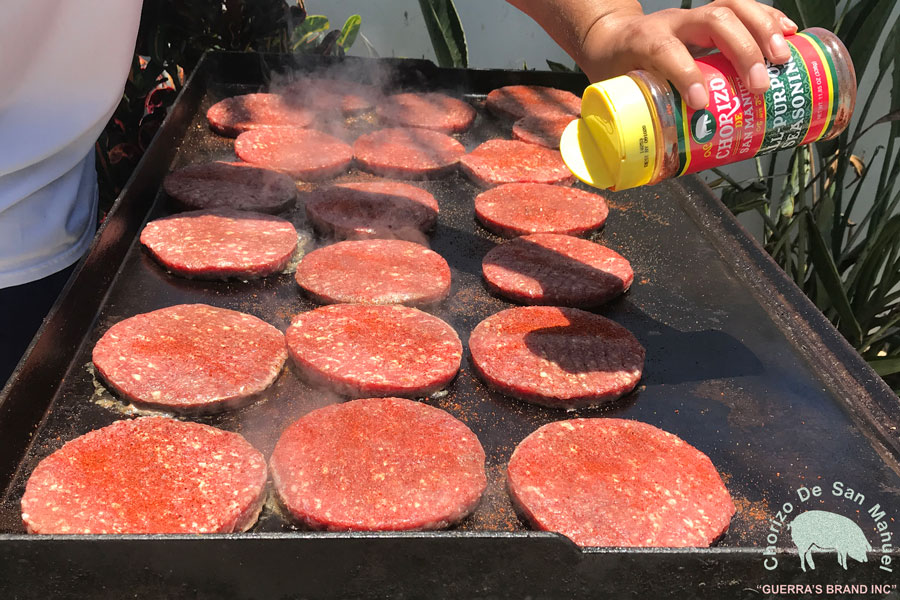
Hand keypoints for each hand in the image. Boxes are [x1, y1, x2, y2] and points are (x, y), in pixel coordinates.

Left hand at [579, 0, 797, 108]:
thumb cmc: (616, 68)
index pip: (667, 51)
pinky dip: (770, 20)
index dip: (686, 75)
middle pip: (715, 21)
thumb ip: (637, 119)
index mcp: (645, 42)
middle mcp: (673, 22)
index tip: (702, 104)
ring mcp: (694, 16)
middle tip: (761, 87)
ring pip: (734, 8)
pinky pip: (745, 8)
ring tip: (783, 60)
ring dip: (765, 31)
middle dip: (743, 52)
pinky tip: (791, 35)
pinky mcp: (712, 16)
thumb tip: (655, 164)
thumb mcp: (618, 92)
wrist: (612, 36)